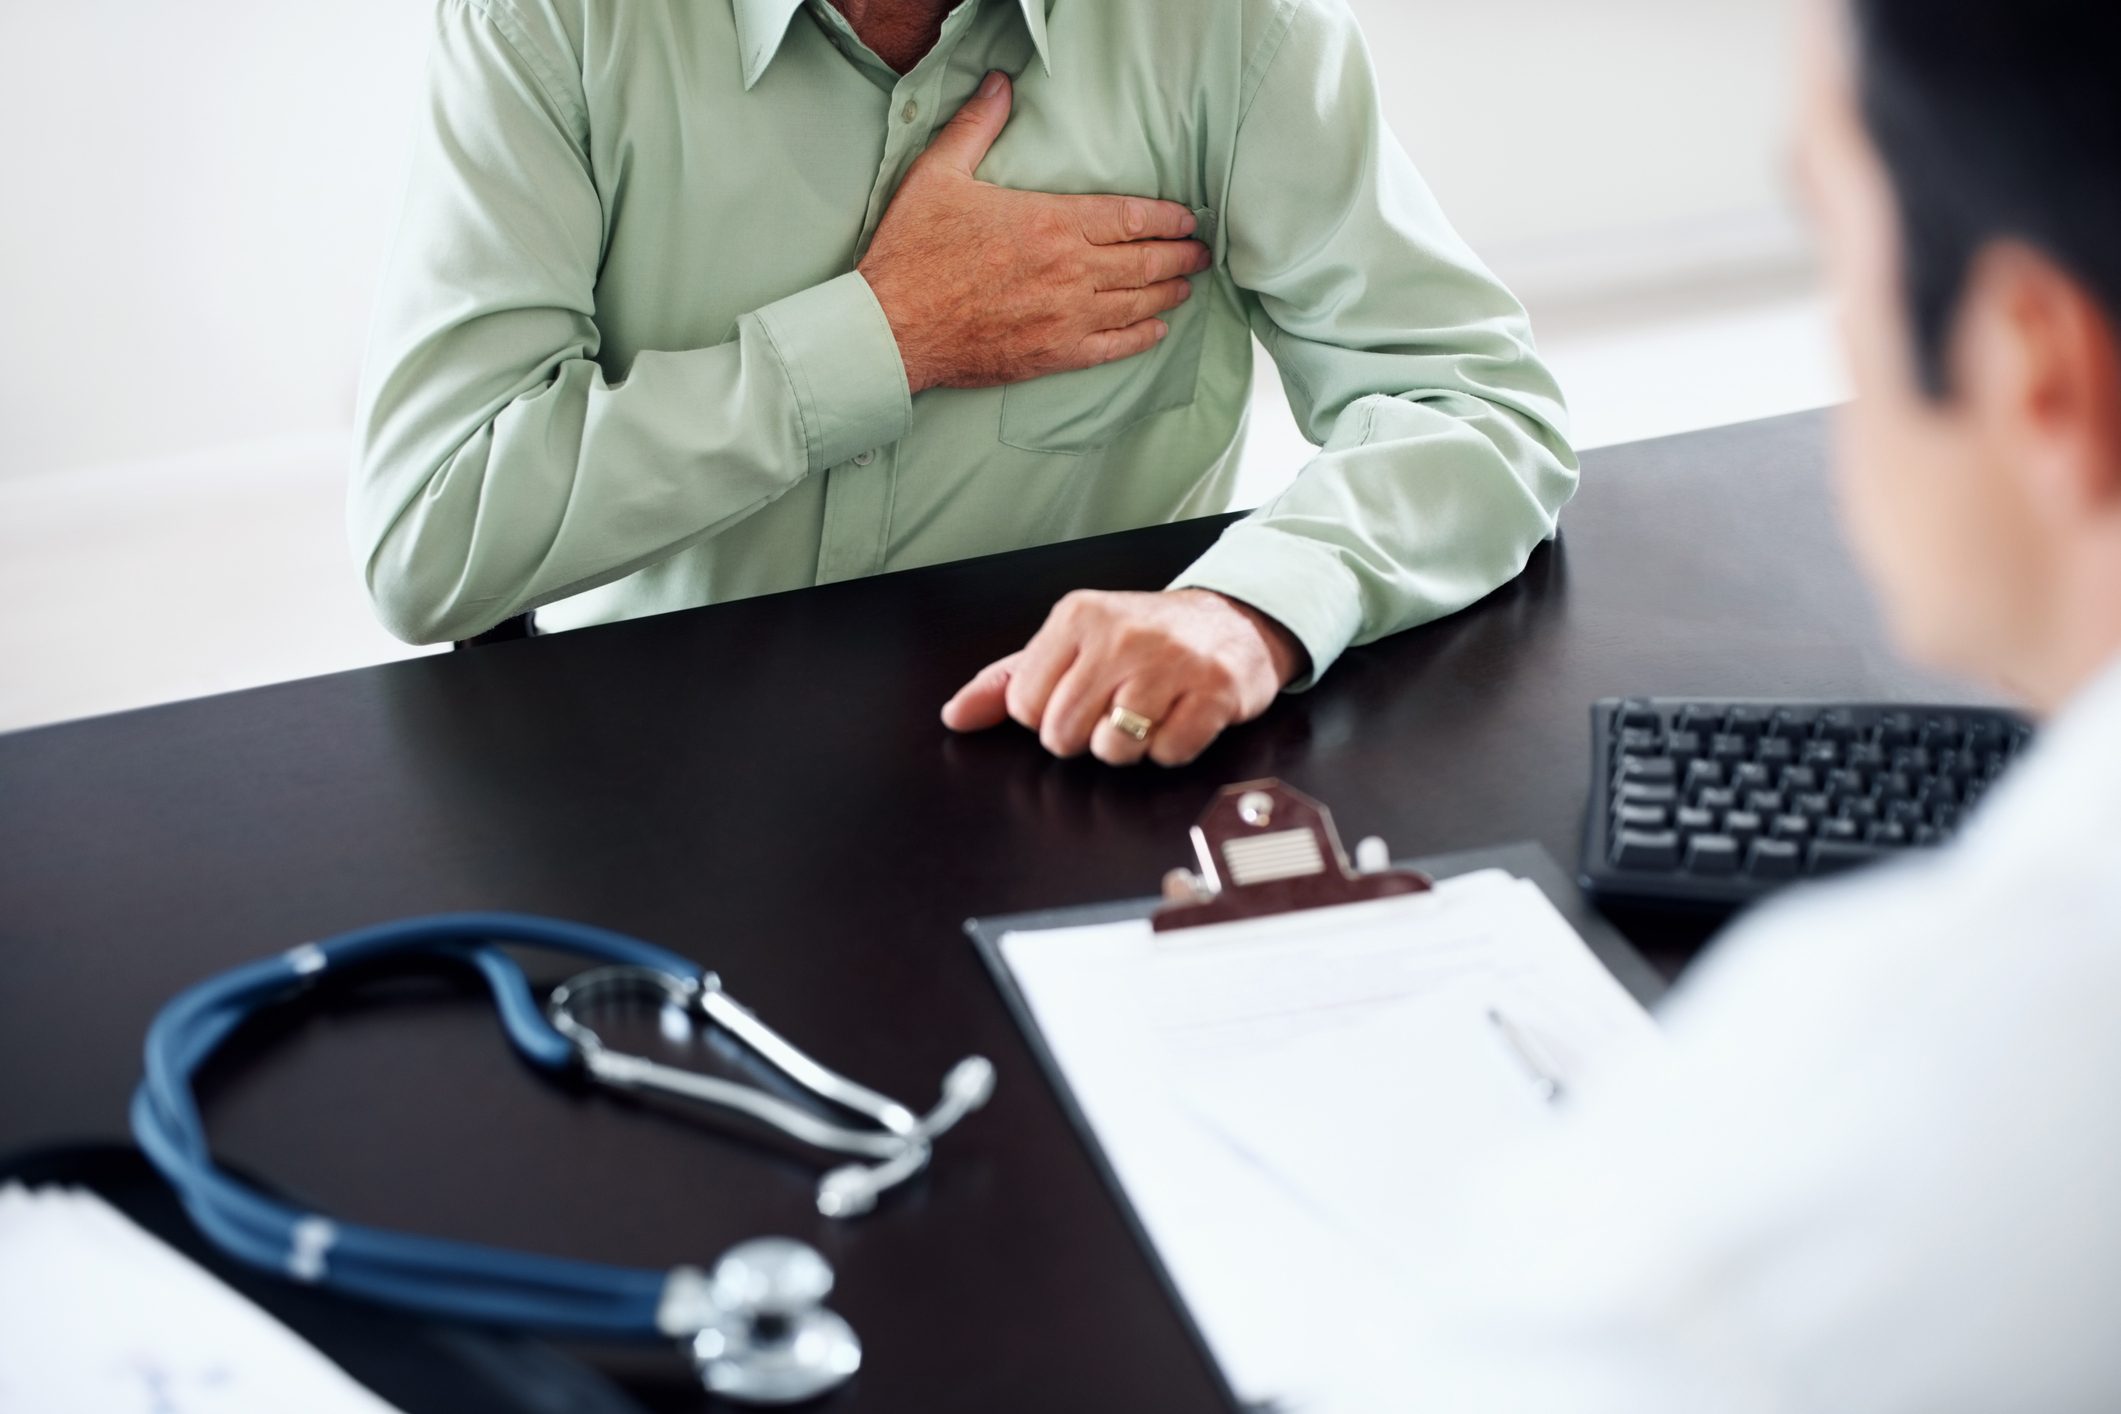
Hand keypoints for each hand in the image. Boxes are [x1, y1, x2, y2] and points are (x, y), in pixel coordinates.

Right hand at [858, 71, 1211, 394]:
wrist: (894, 328)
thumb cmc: (914, 252)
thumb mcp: (940, 175)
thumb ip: (977, 127)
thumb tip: (1000, 85)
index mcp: (1051, 222)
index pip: (1129, 216)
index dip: (1165, 217)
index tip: (1186, 219)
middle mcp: (1071, 271)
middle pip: (1145, 261)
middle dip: (1180, 255)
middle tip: (1200, 253)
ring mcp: (1067, 316)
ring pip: (1137, 303)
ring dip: (1168, 292)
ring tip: (1186, 284)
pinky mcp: (1055, 354)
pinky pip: (1113, 347)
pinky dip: (1141, 337)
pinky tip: (1157, 330)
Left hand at [941, 590, 1309, 766]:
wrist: (1233, 619)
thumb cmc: (1145, 637)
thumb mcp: (1072, 642)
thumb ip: (1009, 679)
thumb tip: (956, 715)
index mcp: (1078, 618)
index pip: (1025, 706)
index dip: (1047, 717)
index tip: (1075, 698)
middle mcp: (1122, 635)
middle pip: (1064, 735)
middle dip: (1085, 738)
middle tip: (1113, 709)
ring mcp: (1171, 663)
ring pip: (1115, 750)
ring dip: (1129, 747)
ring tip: (1147, 713)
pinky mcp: (1213, 691)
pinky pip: (1168, 753)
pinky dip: (1170, 749)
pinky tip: (1178, 717)